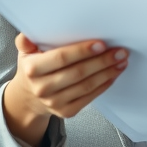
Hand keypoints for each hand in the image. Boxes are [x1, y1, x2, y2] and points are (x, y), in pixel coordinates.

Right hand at [2, 34, 128, 146]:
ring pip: (86, 86)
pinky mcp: (67, 111)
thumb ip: (26, 41)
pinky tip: (113, 74)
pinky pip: (90, 97)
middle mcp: (42, 88)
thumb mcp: (26, 52)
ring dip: (107, 72)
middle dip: (102, 61)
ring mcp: (54, 102)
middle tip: (119, 51)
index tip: (101, 44)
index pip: (61, 58)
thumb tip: (27, 35)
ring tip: (121, 61)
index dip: (82, 51)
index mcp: (32, 69)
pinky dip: (104, 85)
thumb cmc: (33, 68)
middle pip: (78, 73)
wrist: (30, 97)